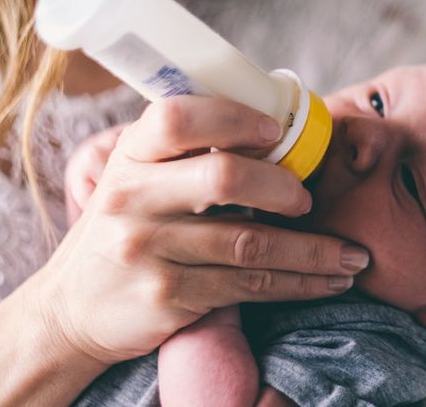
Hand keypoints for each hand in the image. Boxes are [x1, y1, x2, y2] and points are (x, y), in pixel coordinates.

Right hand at [35, 95, 366, 365]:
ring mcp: (148, 249)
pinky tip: (329, 280)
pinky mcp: (169, 295)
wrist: (72, 308)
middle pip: (225, 177)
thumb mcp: (139, 179)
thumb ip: (188, 153)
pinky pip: (250, 285)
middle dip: (284, 188)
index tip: (276, 132)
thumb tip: (277, 128)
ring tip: (353, 254)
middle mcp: (132, 198)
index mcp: (132, 155)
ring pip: (251, 242)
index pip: (179, 117)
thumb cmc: (128, 228)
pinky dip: (300, 283)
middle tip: (309, 200)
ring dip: (315, 250)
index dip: (235, 119)